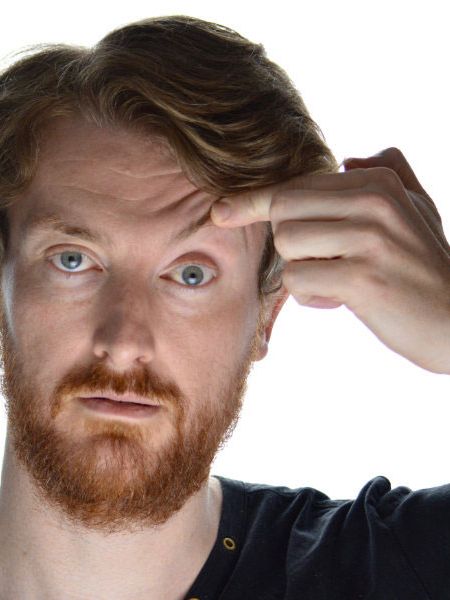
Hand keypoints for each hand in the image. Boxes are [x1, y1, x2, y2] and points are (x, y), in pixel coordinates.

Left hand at [210, 147, 449, 373]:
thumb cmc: (427, 267)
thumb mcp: (418, 209)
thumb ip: (390, 172)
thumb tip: (350, 158)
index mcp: (378, 181)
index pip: (296, 185)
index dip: (253, 200)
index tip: (221, 211)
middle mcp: (373, 200)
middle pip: (283, 211)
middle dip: (290, 243)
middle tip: (324, 262)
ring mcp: (368, 238)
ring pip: (288, 247)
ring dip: (304, 272)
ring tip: (339, 281)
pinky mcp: (361, 278)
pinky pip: (300, 281)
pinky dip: (313, 297)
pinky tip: (344, 300)